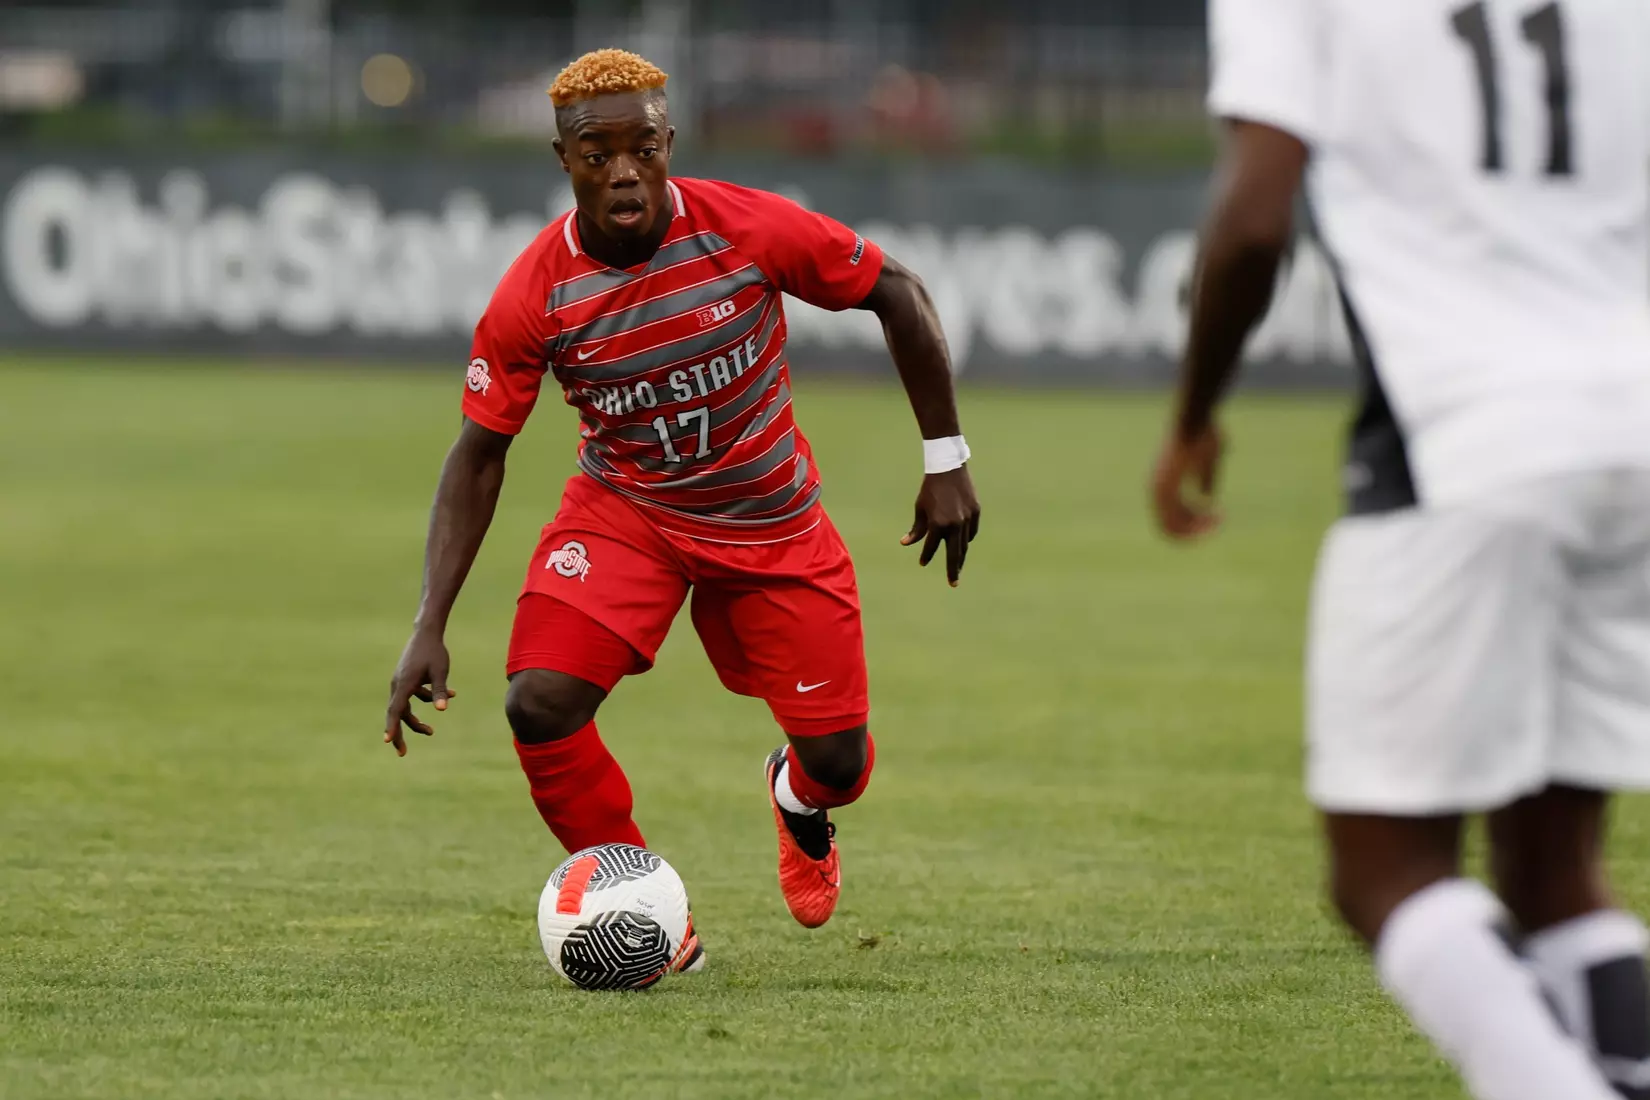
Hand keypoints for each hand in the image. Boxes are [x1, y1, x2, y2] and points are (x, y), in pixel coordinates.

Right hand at [384, 628, 454, 756]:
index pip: (395, 710)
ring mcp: (401, 681)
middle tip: (402, 752)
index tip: (388, 741)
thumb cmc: (434, 651)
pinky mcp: (407, 678)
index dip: (392, 726)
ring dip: (416, 720)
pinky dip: (426, 698)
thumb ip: (439, 691)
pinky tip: (452, 693)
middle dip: (400, 733)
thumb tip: (442, 709)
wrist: (427, 632)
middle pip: (397, 713)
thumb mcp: (440, 671)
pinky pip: (413, 695)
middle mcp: (398, 684)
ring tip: (430, 732)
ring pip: (405, 706)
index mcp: (404, 684)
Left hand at [901, 467, 980, 586]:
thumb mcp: (920, 508)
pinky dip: (967, 539)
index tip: (922, 563)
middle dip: (952, 570)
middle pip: (954, 553)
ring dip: (960, 556)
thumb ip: (917, 529)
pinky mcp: (976, 512)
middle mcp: (955, 524)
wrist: (948, 468)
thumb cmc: (930, 489)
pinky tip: (963, 545)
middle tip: (953, 583)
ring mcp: (968, 519)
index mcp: (938, 524)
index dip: (926, 556)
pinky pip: (971, 532)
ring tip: (957, 567)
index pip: (932, 547)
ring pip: (964, 544)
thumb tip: (905, 543)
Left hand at [1151, 421, 1224, 540]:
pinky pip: (1175, 522)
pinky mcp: (1165, 489)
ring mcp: (1158, 490)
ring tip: (1219, 520)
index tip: (1216, 520)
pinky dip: (1195, 526)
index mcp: (1164, 484)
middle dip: (1196, 531)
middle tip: (1218, 524)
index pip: (1172, 518)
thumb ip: (1206, 479)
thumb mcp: (1208, 461)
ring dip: (1198, 530)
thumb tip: (1206, 498)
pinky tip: (1215, 517)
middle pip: (1171, 527)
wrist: (1195, 418)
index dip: (1194, 524)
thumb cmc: (1202, 434)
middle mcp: (1157, 490)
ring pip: (1173, 528)